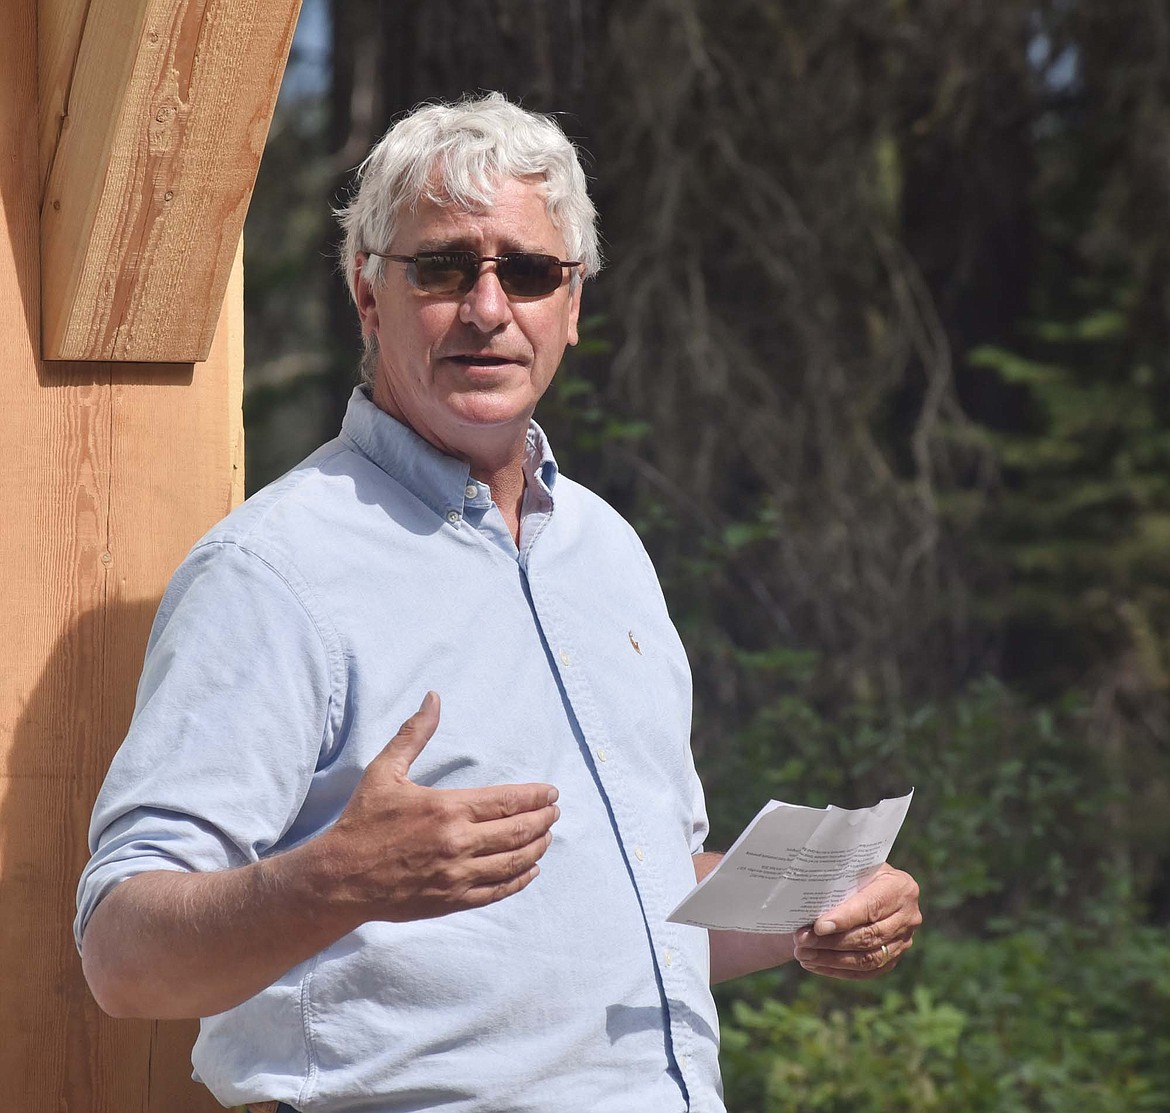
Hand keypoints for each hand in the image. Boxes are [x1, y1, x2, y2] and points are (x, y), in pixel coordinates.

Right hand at [322, 691, 559, 921]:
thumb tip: (433, 698)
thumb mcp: (384, 772)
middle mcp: (458, 844)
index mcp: (447, 809)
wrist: (339, 879)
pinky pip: (497, 892)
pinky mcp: (451, 901)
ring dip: (537, 848)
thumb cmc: (362, 822)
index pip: (507, 801)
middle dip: (543, 821)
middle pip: (518, 832)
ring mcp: (457, 876)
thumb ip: (414, 735)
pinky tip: (530, 870)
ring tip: (547, 837)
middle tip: (555, 812)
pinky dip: (519, 880)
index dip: (535, 797)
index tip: (551, 793)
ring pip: (513, 863)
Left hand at [791, 863, 920, 978]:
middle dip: (831, 941)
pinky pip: (866, 971)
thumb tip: (810, 898)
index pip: (871, 906)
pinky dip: (838, 970)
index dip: (845, 918)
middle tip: (802, 941)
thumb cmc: (855, 871)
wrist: (869, 884)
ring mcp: (903, 941)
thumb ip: (840, 879)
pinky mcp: (893, 958)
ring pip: (867, 958)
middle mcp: (908, 916)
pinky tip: (814, 964)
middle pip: (868, 935)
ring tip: (803, 954)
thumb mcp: (853, 866)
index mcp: (901, 887)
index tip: (818, 926)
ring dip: (831, 959)